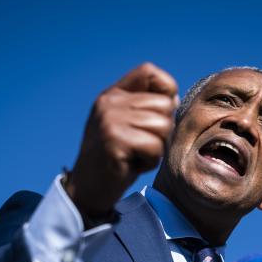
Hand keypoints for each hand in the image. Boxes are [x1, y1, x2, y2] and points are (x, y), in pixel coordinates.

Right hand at [65, 63, 178, 219]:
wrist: (87, 189)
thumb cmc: (115, 159)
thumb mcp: (127, 126)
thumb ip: (146, 109)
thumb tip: (173, 98)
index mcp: (112, 95)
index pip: (149, 72)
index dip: (165, 90)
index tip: (160, 114)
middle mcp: (109, 103)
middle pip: (165, 105)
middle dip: (163, 131)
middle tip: (143, 145)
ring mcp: (110, 121)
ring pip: (163, 126)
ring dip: (157, 148)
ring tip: (136, 155)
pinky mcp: (114, 141)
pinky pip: (155, 147)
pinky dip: (150, 161)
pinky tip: (132, 165)